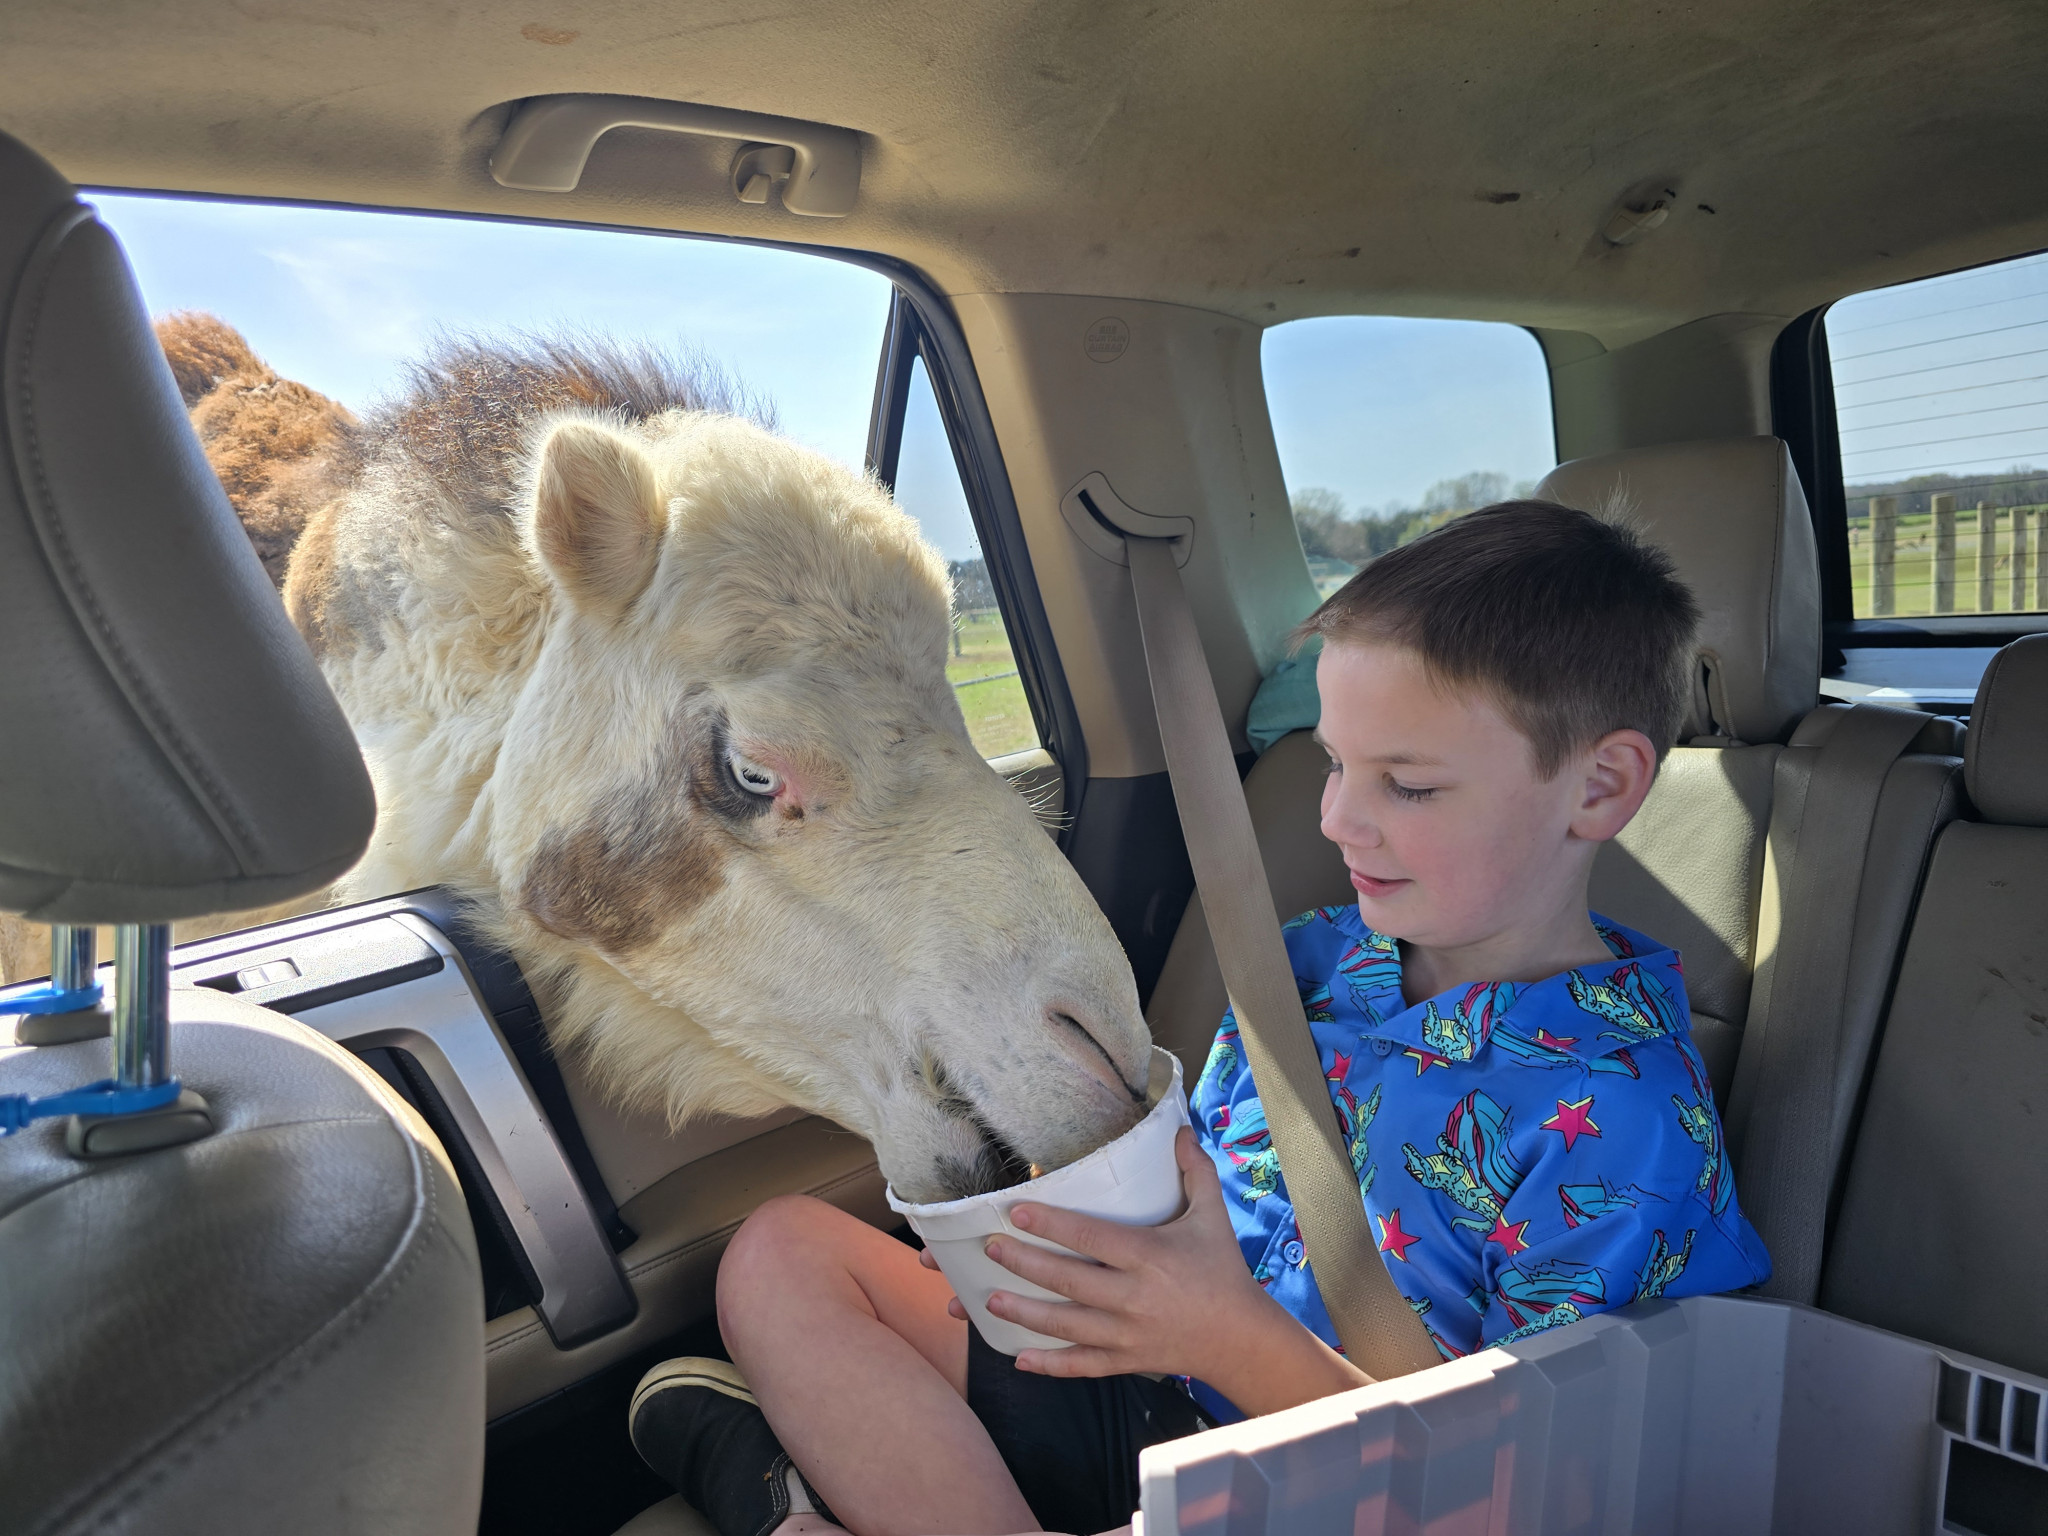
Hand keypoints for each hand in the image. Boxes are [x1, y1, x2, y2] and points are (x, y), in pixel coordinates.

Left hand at [958, 1127, 1365, 1414]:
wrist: (1242, 1339)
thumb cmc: (1223, 1271)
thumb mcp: (1213, 1216)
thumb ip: (1196, 1172)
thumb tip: (1181, 1129)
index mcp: (1150, 1257)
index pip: (1091, 1238)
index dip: (1052, 1225)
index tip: (1016, 1213)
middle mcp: (1134, 1297)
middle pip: (1069, 1281)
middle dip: (1025, 1265)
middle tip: (990, 1249)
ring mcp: (1128, 1334)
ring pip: (1067, 1326)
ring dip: (1025, 1314)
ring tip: (988, 1300)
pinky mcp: (1127, 1361)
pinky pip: (1082, 1365)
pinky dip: (1050, 1366)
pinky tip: (1018, 1358)